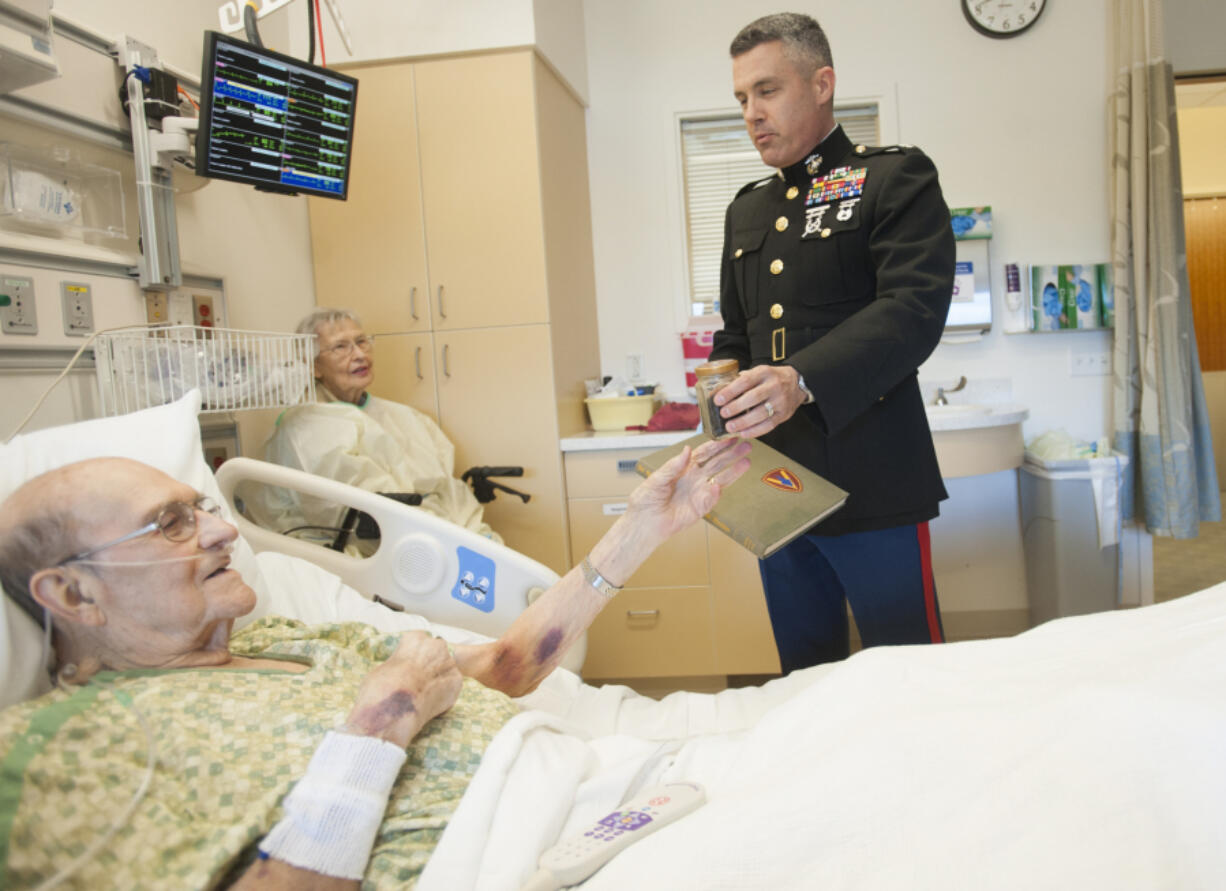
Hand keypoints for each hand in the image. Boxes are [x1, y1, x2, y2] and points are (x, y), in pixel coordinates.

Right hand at [345, 632, 462, 747]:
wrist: (396, 706)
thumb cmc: (382, 687)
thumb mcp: (384, 667)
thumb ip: (398, 663)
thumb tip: (400, 670)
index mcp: (415, 638)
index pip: (419, 642)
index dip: (415, 657)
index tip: (410, 669)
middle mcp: (436, 645)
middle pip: (436, 653)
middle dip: (430, 665)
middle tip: (419, 682)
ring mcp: (449, 662)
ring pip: (445, 669)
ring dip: (438, 679)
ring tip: (424, 695)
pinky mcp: (457, 681)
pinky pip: (451, 686)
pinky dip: (444, 694)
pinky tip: (432, 703)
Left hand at [625, 437, 751, 539]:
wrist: (644, 522)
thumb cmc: (646, 499)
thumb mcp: (657, 478)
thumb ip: (673, 465)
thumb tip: (687, 450)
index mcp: (684, 468)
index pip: (704, 454)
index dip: (717, 446)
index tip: (729, 438)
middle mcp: (694, 479)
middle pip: (717, 464)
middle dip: (731, 455)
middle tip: (746, 445)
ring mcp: (699, 493)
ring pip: (720, 480)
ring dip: (733, 472)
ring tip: (746, 462)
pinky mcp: (699, 509)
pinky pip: (710, 500)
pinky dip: (714, 494)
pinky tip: (718, 486)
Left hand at [715, 365, 804, 437]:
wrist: (797, 383)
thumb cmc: (771, 379)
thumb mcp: (758, 372)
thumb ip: (741, 380)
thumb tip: (718, 391)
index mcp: (764, 373)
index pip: (745, 381)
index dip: (730, 391)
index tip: (718, 400)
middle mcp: (774, 386)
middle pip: (753, 398)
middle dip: (736, 407)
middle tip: (723, 413)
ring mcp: (780, 401)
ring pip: (761, 413)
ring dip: (743, 422)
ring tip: (730, 427)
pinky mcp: (784, 414)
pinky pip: (769, 425)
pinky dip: (755, 431)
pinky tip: (743, 433)